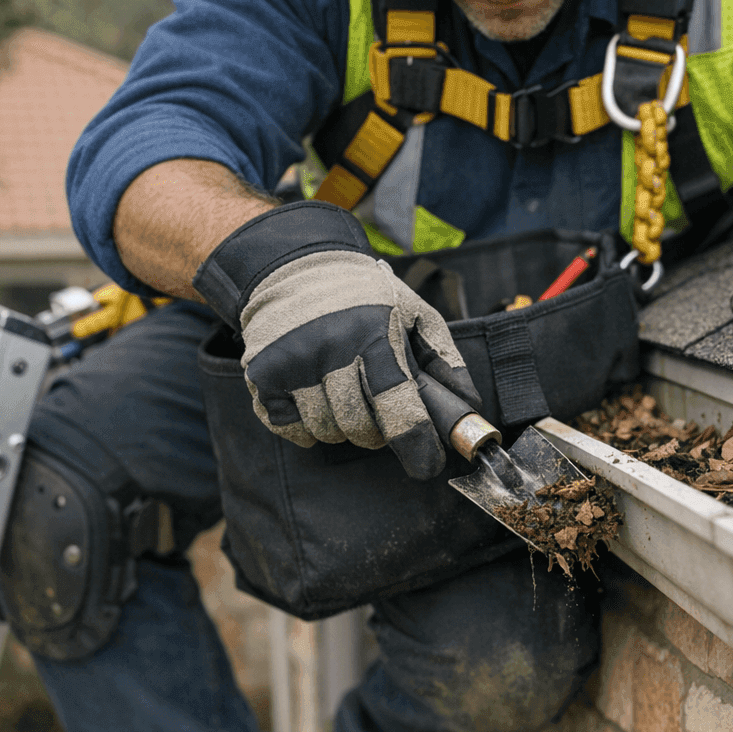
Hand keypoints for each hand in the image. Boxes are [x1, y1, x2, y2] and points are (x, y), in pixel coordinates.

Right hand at [193, 201, 478, 479]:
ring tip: (348, 396)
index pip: (399, 408)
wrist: (296, 266)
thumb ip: (446, 362)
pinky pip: (291, 430)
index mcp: (375, 334)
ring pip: (326, 432)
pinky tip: (316, 399)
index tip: (427, 466)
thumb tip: (470, 410)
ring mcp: (291, 363)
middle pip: (360, 428)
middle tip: (381, 411)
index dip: (417, 446)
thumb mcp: (416, 314)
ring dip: (343, 428)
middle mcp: (330, 348)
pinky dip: (307, 427)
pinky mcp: (262, 374)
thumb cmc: (366, 296)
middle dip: (377, 431)